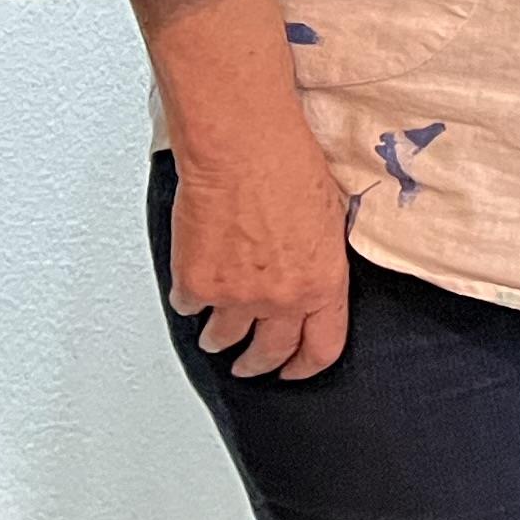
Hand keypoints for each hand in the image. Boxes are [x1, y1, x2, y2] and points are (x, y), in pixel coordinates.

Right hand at [169, 137, 354, 379]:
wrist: (242, 149)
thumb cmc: (290, 167)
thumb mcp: (331, 219)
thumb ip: (321, 261)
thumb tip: (312, 274)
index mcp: (322, 284)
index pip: (321, 348)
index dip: (306, 366)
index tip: (295, 371)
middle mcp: (280, 300)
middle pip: (268, 353)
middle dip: (258, 364)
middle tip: (249, 365)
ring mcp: (234, 297)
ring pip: (222, 338)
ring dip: (220, 338)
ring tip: (217, 335)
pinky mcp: (195, 285)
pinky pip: (188, 307)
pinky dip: (190, 299)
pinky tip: (194, 288)